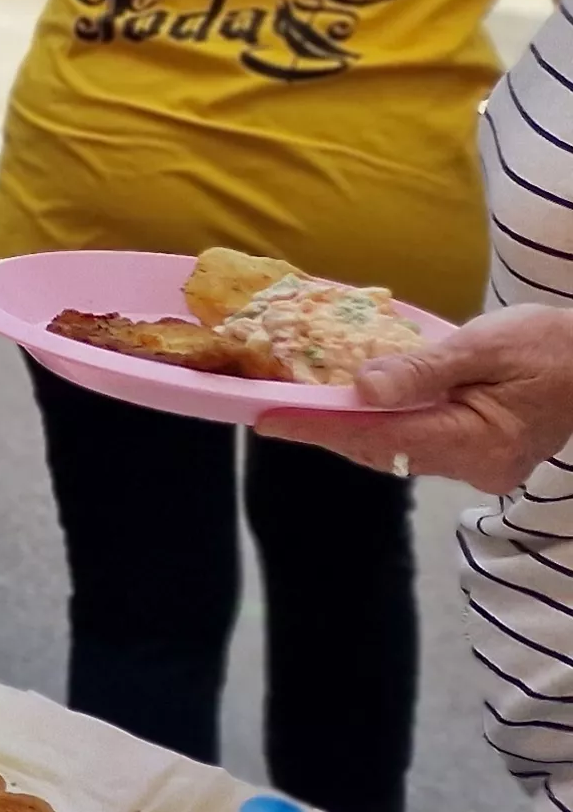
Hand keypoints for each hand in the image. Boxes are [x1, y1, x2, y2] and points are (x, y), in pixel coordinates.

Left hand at [259, 305, 572, 492]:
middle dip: (327, 429)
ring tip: (299, 404)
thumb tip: (360, 386)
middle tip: (270, 409)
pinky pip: (420, 443)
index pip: (379, 438)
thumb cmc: (553, 345)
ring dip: (352, 427)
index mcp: (479, 442)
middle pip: (384, 450)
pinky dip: (384, 425)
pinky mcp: (483, 456)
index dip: (319, 428)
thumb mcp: (486, 345)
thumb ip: (423, 369)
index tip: (267, 420)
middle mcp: (476, 466)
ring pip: (399, 449)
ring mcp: (481, 466)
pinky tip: (356, 404)